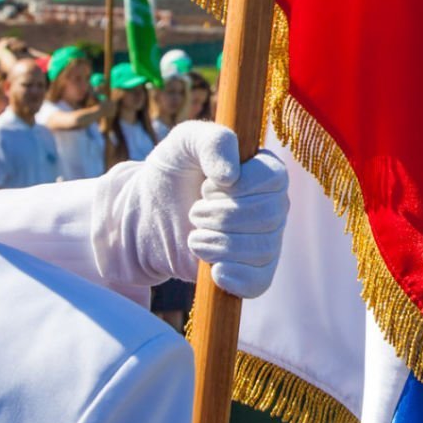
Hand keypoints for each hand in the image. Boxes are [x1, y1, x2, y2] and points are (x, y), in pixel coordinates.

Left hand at [91, 121, 288, 297]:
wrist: (148, 215)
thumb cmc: (173, 172)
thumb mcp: (185, 142)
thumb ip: (213, 141)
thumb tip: (231, 175)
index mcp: (267, 172)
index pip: (273, 179)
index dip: (238, 185)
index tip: (207, 185)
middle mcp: (274, 206)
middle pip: (268, 215)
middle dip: (221, 215)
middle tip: (194, 212)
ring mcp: (266, 241)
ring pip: (262, 248)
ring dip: (218, 244)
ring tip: (194, 237)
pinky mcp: (252, 273)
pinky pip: (259, 282)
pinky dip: (235, 278)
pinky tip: (213, 270)